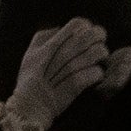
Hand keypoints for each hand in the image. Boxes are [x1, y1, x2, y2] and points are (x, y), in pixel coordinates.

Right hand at [0, 18, 130, 130]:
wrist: (29, 107)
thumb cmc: (30, 80)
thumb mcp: (30, 53)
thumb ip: (43, 36)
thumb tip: (61, 28)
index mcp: (51, 44)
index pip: (78, 23)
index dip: (86, 25)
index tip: (86, 33)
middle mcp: (62, 54)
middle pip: (92, 34)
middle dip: (100, 37)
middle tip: (98, 44)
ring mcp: (70, 69)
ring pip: (98, 52)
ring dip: (101, 56)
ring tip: (97, 61)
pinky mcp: (77, 84)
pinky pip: (97, 72)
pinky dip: (98, 74)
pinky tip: (92, 77)